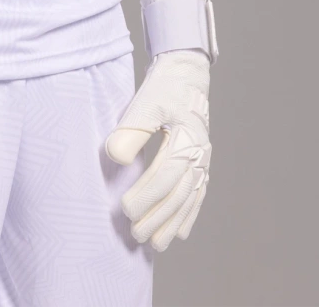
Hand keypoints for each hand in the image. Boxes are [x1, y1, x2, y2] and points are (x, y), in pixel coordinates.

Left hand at [104, 49, 211, 249]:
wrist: (186, 74)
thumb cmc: (163, 88)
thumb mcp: (145, 103)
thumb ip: (132, 131)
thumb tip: (116, 158)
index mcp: (187, 139)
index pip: (165, 176)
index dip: (146, 196)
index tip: (125, 210)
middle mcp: (200, 153)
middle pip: (178, 193)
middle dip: (158, 217)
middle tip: (136, 235)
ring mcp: (203, 159)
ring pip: (189, 198)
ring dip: (173, 223)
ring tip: (157, 244)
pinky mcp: (201, 161)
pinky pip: (198, 194)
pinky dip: (189, 214)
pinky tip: (180, 232)